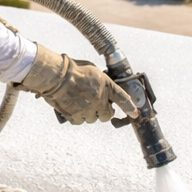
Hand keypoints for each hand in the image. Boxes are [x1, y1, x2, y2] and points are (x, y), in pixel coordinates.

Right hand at [15, 44, 136, 124]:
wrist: (56, 75)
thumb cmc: (72, 69)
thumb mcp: (93, 72)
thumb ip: (100, 83)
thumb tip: (102, 90)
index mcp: (106, 86)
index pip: (122, 98)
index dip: (130, 107)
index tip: (134, 113)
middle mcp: (99, 99)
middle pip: (107, 115)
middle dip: (103, 112)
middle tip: (95, 106)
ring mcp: (87, 109)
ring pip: (92, 119)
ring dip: (88, 114)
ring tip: (79, 103)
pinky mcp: (75, 116)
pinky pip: (79, 121)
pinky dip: (76, 117)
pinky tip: (72, 107)